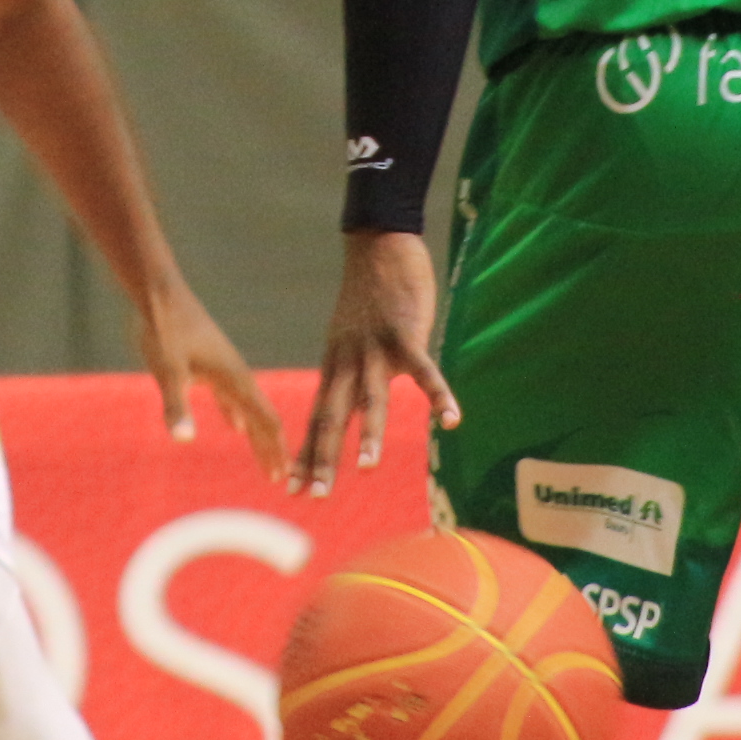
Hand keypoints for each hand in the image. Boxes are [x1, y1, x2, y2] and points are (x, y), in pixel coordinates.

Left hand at [132, 282, 288, 480]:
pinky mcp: (210, 362)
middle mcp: (236, 374)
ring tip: (265, 456)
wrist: (158, 291)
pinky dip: (238, 416)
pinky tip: (236, 426)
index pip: (265, 421)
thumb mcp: (168, 371)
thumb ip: (177, 406)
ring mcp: (224, 367)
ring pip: (249, 408)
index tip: (284, 478)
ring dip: (258, 435)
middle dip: (272, 448)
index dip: (275, 450)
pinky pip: (232, 397)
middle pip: (262, 417)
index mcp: (233, 379)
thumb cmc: (163, 328)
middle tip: (281, 479)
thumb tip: (183, 440)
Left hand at [295, 228, 459, 496]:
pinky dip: (437, 395)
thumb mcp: (350, 340)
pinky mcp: (406, 332)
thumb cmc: (367, 297)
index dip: (304, 454)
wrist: (377, 244)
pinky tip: (450, 420)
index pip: (315, 418)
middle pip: (332, 416)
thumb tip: (355, 413)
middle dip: (323, 458)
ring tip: (367, 469)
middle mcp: (348, 362)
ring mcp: (376, 348)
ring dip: (370, 434)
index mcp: (334, 366)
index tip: (290, 488)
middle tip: (314, 495)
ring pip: (371, 397)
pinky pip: (424, 370)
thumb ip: (353, 377)